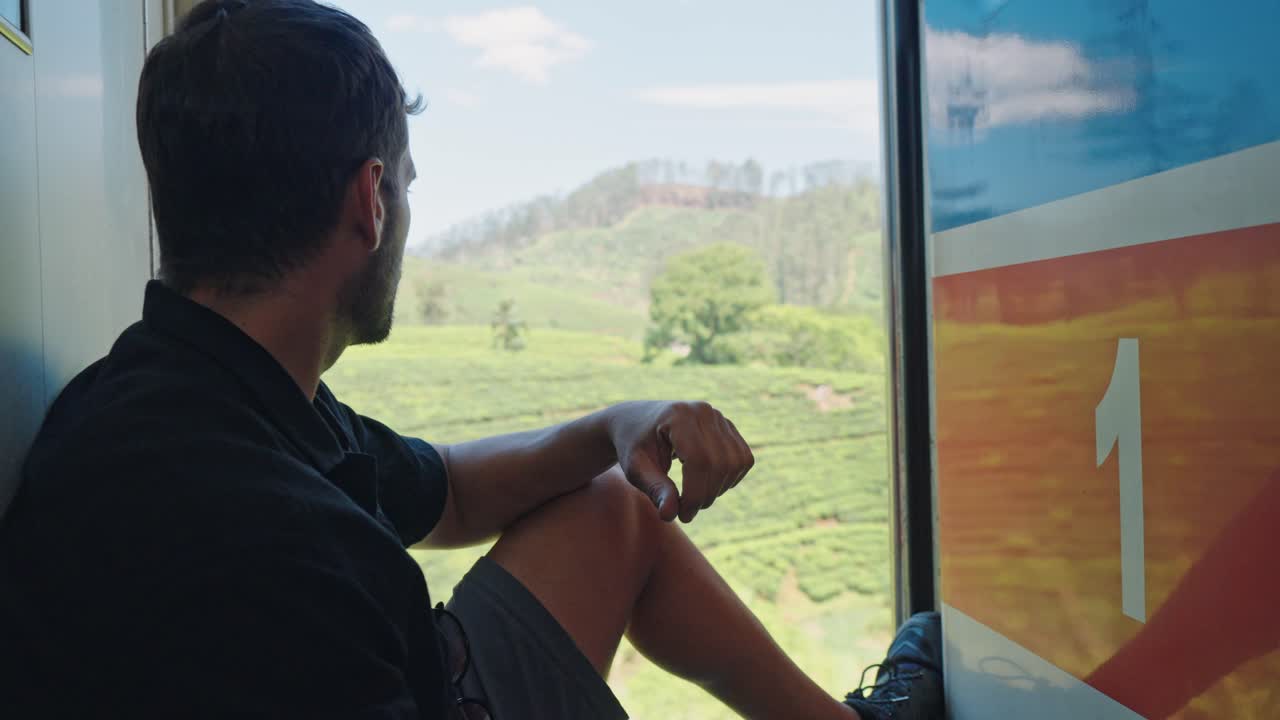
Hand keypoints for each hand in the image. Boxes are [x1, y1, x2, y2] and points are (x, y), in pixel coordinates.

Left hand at [607, 401, 754, 522]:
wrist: (637, 422)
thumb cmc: (634, 446)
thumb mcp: (636, 469)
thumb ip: (655, 489)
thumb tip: (670, 515)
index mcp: (677, 415)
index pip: (700, 461)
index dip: (695, 494)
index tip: (682, 515)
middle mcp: (703, 411)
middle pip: (720, 463)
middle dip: (706, 495)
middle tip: (685, 511)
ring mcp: (719, 417)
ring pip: (736, 463)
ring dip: (718, 489)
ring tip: (693, 497)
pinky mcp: (728, 427)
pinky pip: (743, 459)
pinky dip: (729, 479)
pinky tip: (707, 484)